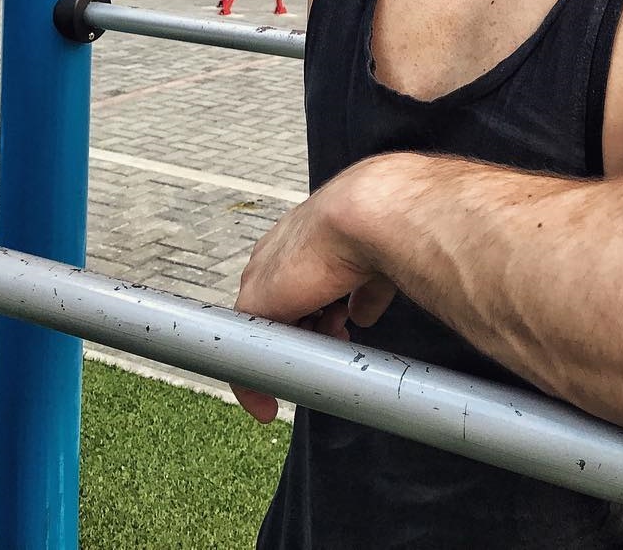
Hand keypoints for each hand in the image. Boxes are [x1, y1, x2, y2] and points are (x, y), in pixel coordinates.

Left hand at [232, 169, 396, 422]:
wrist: (364, 216)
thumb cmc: (375, 225)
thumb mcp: (371, 265)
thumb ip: (364, 291)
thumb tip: (363, 314)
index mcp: (301, 239)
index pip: (297, 283)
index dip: (318, 309)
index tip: (336, 323)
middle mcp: (275, 256)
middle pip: (282, 310)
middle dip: (308, 333)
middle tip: (335, 346)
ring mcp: (262, 281)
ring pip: (269, 332)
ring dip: (294, 355)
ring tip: (321, 366)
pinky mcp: (255, 304)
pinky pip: (247, 355)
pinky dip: (253, 386)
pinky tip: (268, 406)